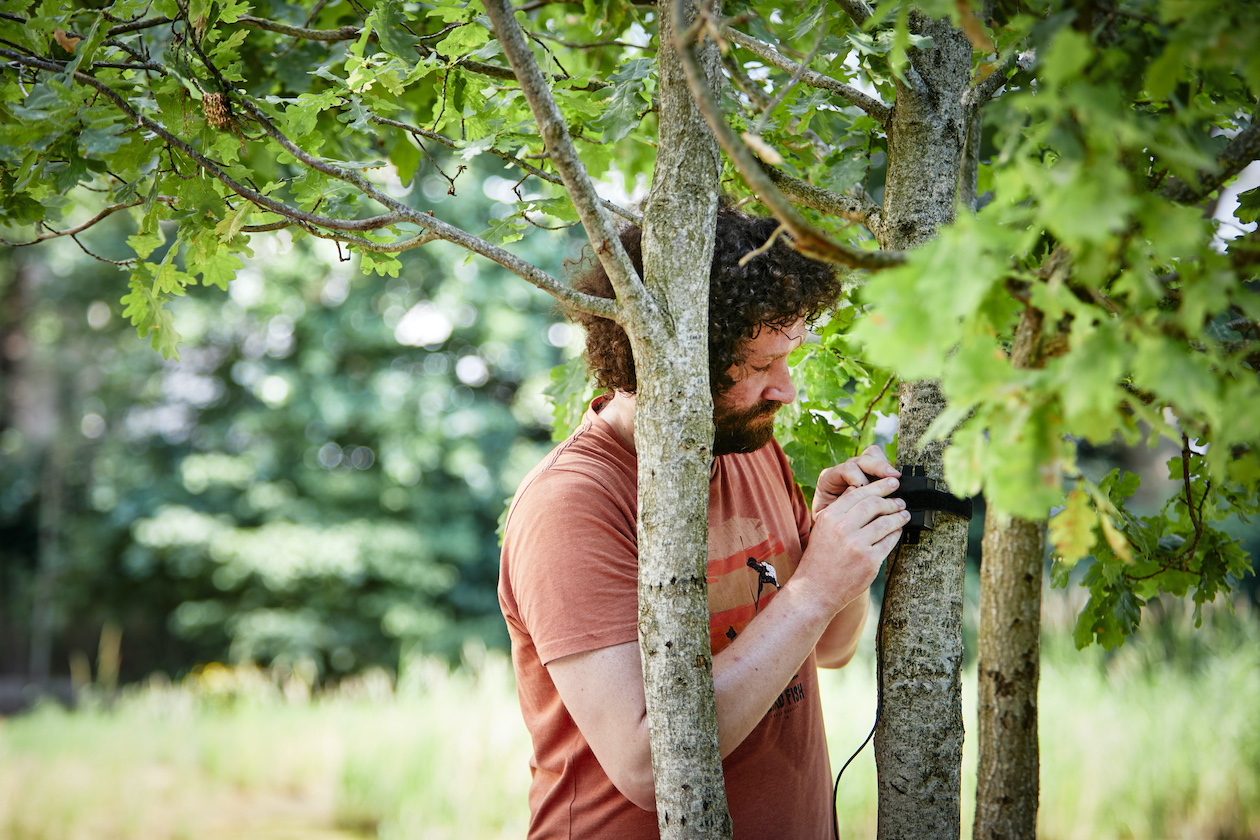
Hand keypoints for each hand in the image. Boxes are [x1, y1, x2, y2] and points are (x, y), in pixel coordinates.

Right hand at [795, 450, 907, 616]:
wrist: (815, 590)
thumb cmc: (819, 560)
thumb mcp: (821, 529)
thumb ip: (839, 510)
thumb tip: (857, 491)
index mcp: (829, 517)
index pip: (858, 494)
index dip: (878, 487)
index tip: (891, 483)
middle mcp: (842, 529)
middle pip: (874, 505)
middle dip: (891, 500)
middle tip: (900, 500)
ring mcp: (857, 545)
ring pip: (885, 523)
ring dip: (898, 516)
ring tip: (903, 514)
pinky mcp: (870, 561)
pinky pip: (889, 541)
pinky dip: (896, 534)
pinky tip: (898, 531)